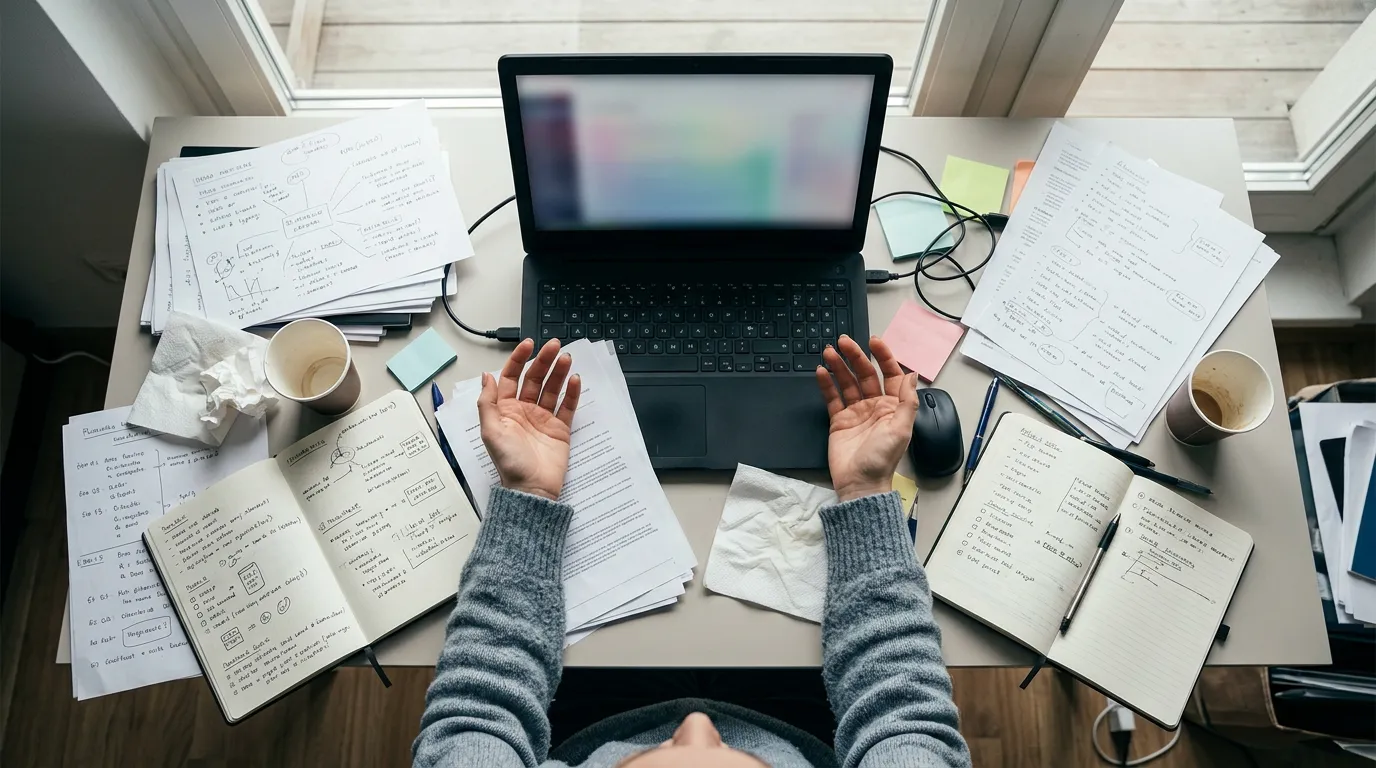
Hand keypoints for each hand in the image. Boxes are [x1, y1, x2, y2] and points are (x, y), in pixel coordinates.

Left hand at [477, 338, 580, 500]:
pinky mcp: (560, 429)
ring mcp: (543, 419)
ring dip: (559, 372)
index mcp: (505, 410)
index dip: (518, 359)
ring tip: (566, 358)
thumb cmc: (509, 463)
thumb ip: (487, 402)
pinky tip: (575, 379)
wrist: (531, 489)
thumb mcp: (490, 431)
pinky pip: (567, 406)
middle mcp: (524, 411)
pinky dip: (572, 393)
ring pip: (552, 389)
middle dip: (544, 361)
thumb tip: (486, 376)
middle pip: (535, 379)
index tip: (528, 345)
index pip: (511, 377)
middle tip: (554, 346)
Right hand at [816, 335, 917, 501]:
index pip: (890, 375)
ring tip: (828, 352)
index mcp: (893, 406)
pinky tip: (821, 372)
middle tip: (843, 342)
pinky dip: (826, 384)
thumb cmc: (882, 459)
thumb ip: (907, 401)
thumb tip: (912, 374)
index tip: (873, 341)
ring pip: (847, 383)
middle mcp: (875, 406)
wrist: (860, 483)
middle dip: (855, 357)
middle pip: (865, 374)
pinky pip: (832, 398)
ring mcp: (856, 412)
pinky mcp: (839, 420)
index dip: (883, 357)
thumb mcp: (902, 429)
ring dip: (838, 366)